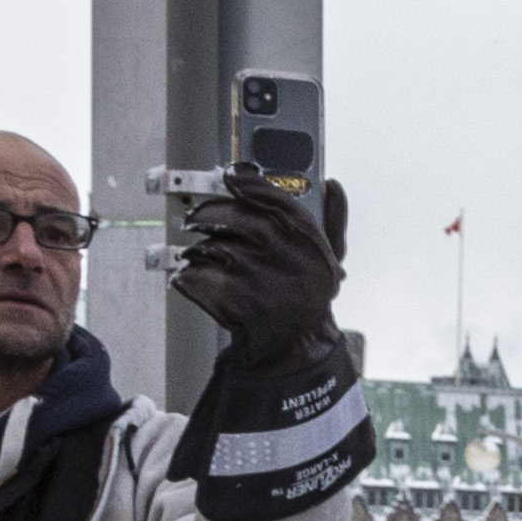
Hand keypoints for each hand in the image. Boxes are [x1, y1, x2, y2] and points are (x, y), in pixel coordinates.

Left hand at [166, 180, 345, 366]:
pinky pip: (196, 277)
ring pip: (209, 247)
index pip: (271, 196)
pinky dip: (189, 278)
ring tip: (200, 257)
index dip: (246, 181)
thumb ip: (332, 217)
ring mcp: (258, 278)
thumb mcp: (330, 256)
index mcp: (306, 238)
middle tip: (197, 220)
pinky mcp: (235, 301)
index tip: (230, 175)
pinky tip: (197, 280)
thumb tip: (333, 184)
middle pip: (230, 216)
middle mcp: (284, 254)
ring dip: (196, 251)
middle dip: (207, 215)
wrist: (297, 345)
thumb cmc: (309, 297)